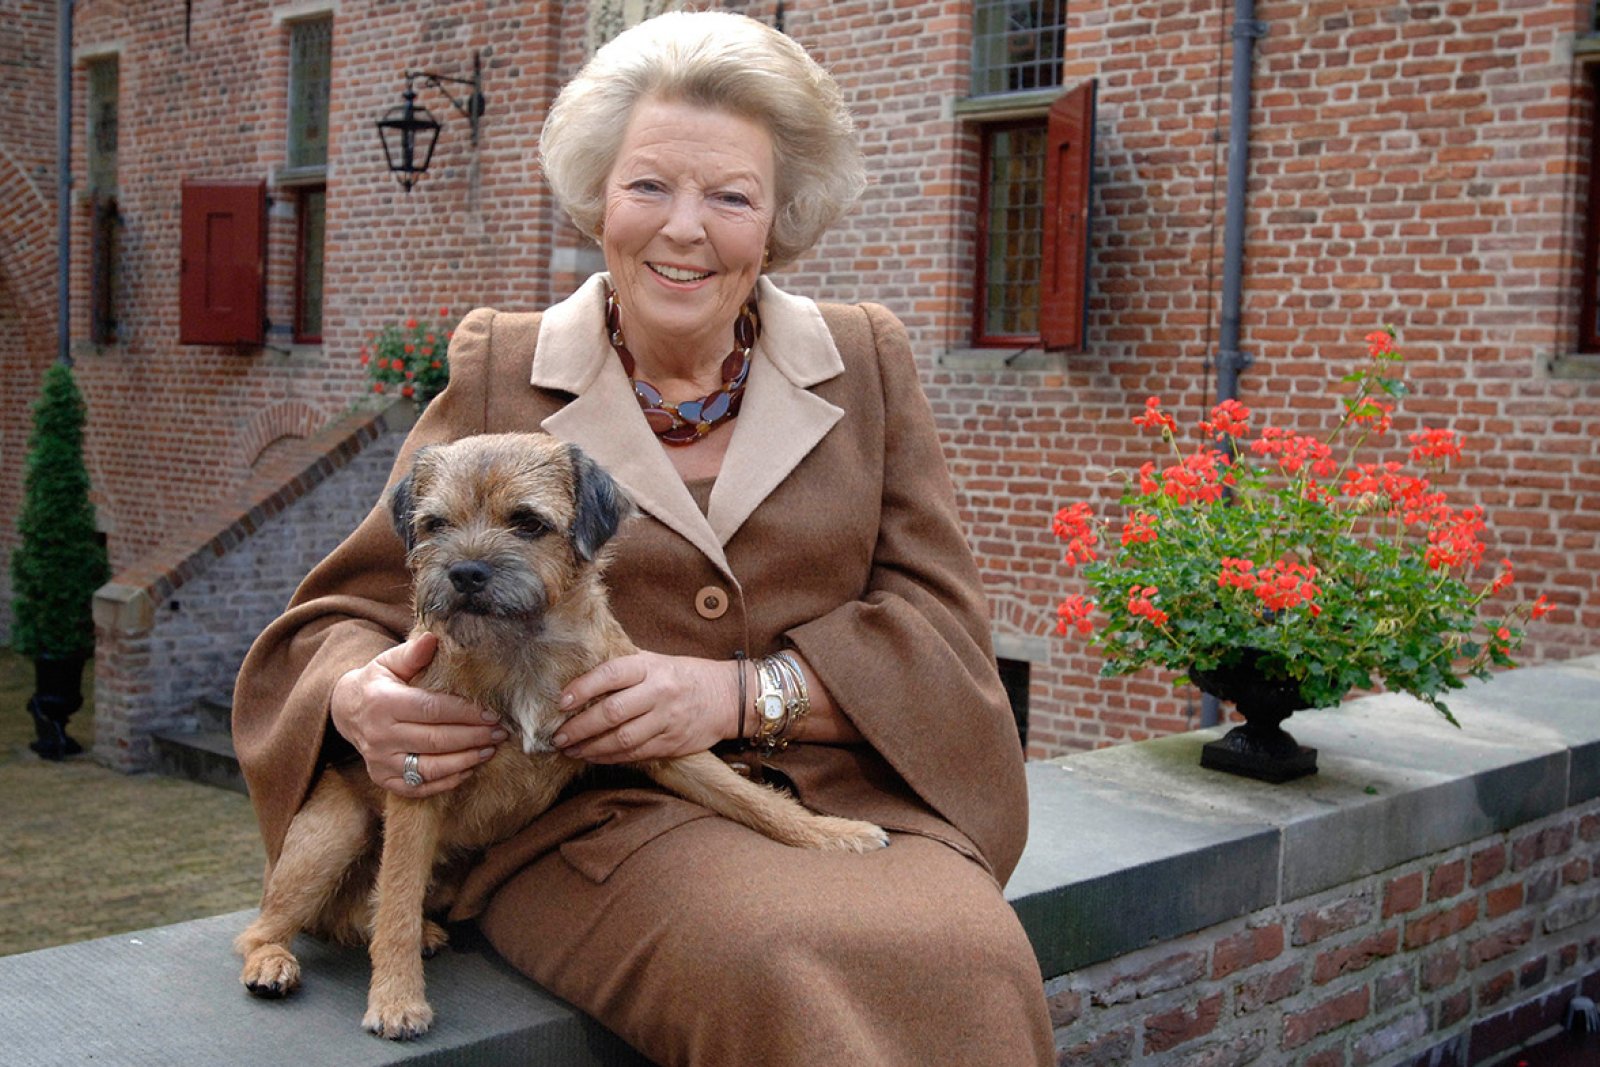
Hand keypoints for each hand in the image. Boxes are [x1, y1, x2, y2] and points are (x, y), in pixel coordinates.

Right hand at [330, 632, 506, 796]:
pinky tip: (468, 768)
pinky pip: (419, 787)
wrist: (346, 711)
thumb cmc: (377, 682)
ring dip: (465, 760)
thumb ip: (412, 653)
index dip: (465, 712)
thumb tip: (433, 638)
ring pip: (430, 767)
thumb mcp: (389, 662)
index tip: (492, 712)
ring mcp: (380, 761)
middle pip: (435, 740)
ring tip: (490, 750)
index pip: (432, 709)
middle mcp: (379, 735)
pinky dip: (447, 781)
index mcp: (383, 702)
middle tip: (500, 732)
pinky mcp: (383, 779)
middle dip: (473, 737)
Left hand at [551, 652, 737, 763]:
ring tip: (570, 749)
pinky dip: (610, 758)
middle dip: (579, 727)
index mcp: (651, 667)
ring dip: (590, 747)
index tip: (561, 701)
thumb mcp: (656, 660)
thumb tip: (580, 675)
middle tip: (558, 735)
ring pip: (622, 739)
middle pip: (612, 712)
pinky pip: (635, 754)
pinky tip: (593, 756)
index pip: (611, 674)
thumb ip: (624, 667)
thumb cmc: (684, 675)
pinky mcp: (671, 743)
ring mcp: (667, 720)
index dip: (583, 688)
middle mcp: (659, 692)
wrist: (727, 697)